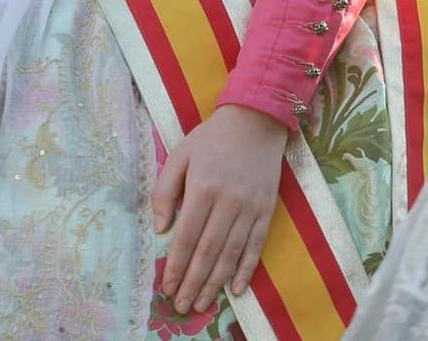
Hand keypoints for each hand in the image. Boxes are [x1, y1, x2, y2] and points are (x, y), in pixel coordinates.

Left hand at [152, 104, 289, 314]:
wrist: (256, 120)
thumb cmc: (212, 138)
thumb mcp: (179, 155)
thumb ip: (165, 191)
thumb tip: (160, 230)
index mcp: (202, 188)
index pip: (186, 237)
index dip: (177, 266)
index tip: (167, 287)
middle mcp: (227, 202)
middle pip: (207, 252)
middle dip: (193, 283)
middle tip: (182, 307)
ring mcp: (250, 208)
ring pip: (230, 254)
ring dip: (215, 283)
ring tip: (202, 304)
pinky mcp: (266, 210)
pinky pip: (255, 246)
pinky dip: (245, 270)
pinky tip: (235, 289)